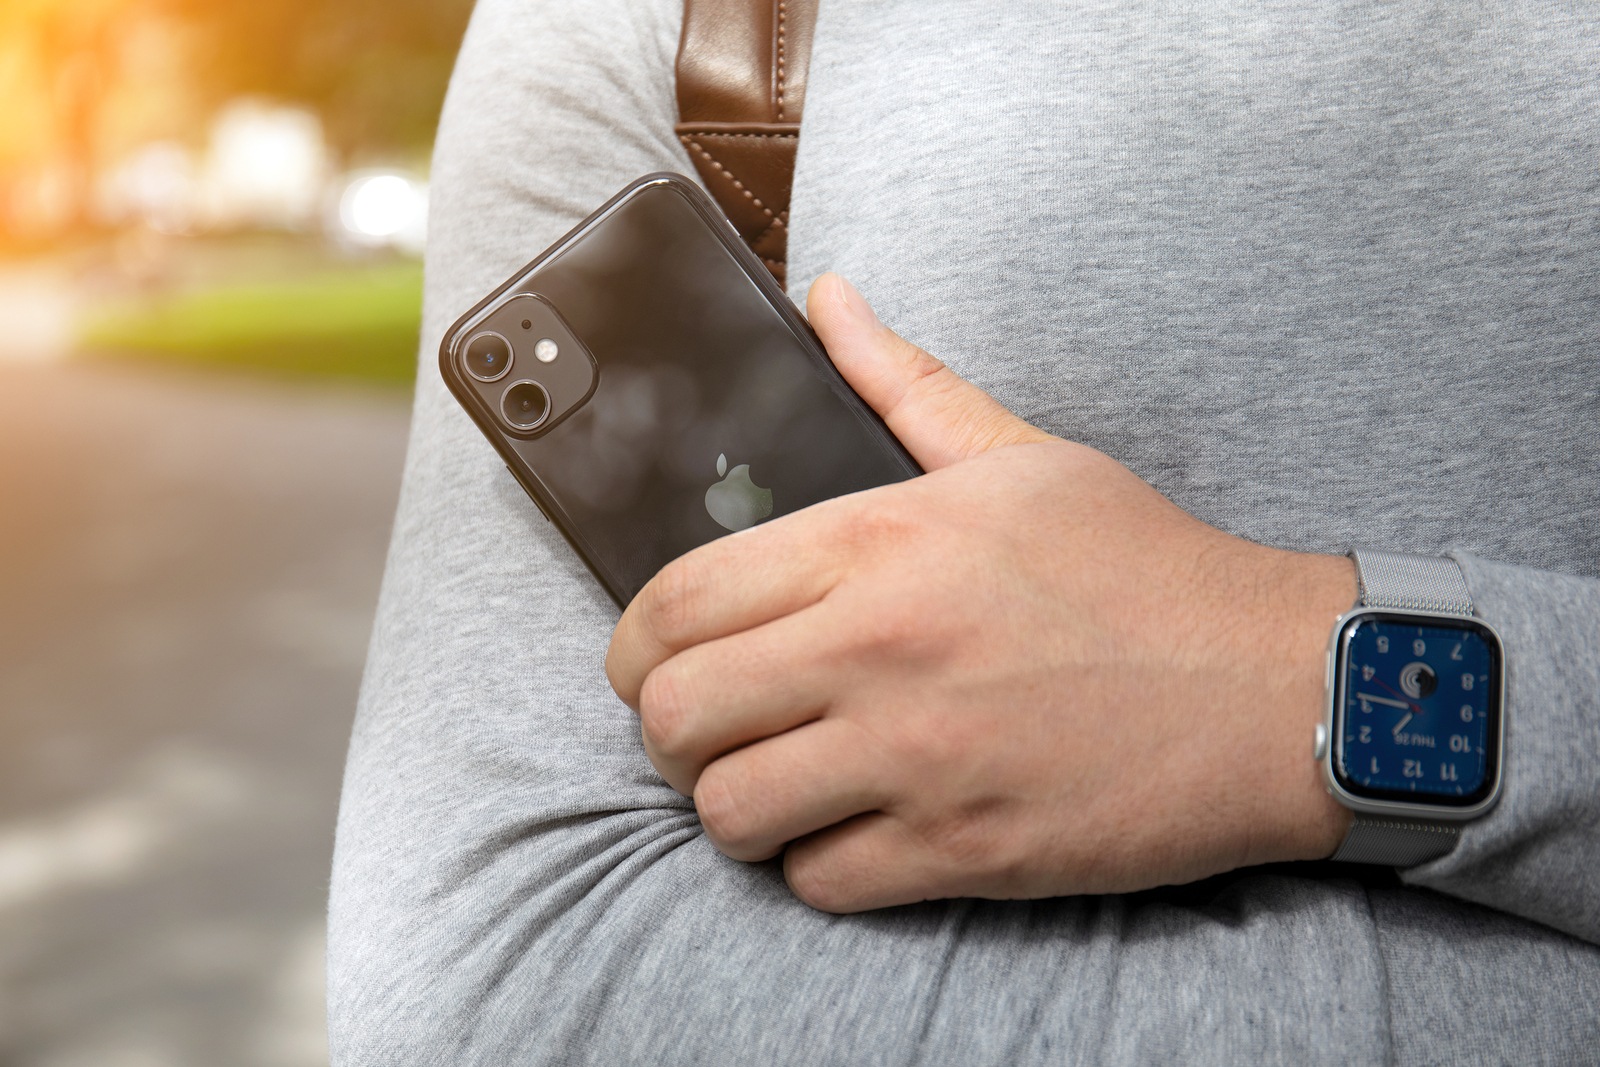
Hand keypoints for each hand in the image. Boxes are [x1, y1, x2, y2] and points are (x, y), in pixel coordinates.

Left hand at [606, 274, 1354, 912]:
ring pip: (730, 811)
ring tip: (775, 786)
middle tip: (708, 730)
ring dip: (734, 806)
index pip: (674, 600)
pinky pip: (819, 880)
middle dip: (667, 732)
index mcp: (877, 542)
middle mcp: (879, 647)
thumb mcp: (1018, 454)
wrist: (1271, 686)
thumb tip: (827, 300)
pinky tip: (855, 830)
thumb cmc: (1144, 568)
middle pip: (673, 714)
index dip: (632, 645)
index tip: (648, 662)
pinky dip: (818, 865)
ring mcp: (918, 755)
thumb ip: (898, 382)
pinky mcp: (963, 847)